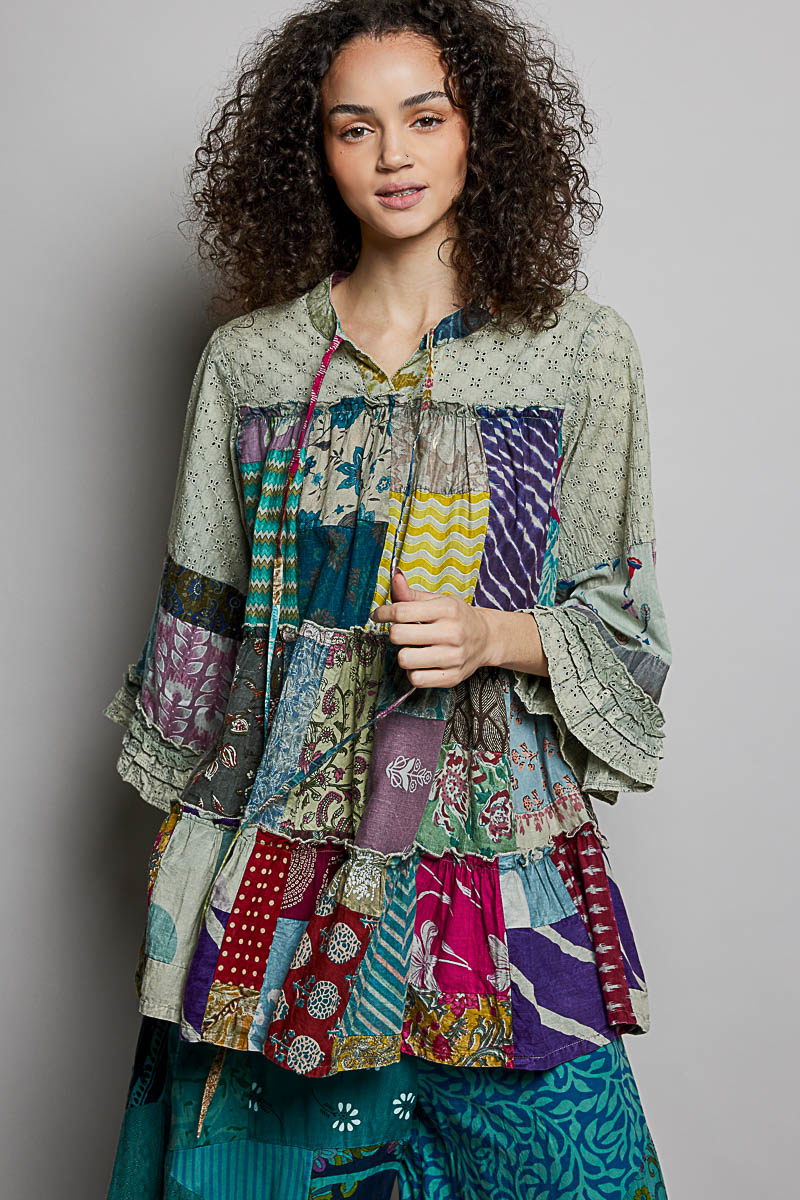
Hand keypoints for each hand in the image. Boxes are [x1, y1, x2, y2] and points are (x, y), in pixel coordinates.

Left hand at [369, 568, 491, 687]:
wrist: (487, 638)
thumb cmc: (457, 618)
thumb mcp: (438, 600)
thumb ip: (411, 593)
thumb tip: (395, 576)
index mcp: (447, 609)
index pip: (401, 612)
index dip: (383, 613)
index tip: (379, 615)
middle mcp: (452, 633)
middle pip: (399, 636)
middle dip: (395, 634)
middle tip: (403, 632)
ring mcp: (453, 657)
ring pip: (405, 660)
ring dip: (404, 655)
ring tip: (414, 649)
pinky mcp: (452, 677)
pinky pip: (416, 679)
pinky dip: (413, 672)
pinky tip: (421, 664)